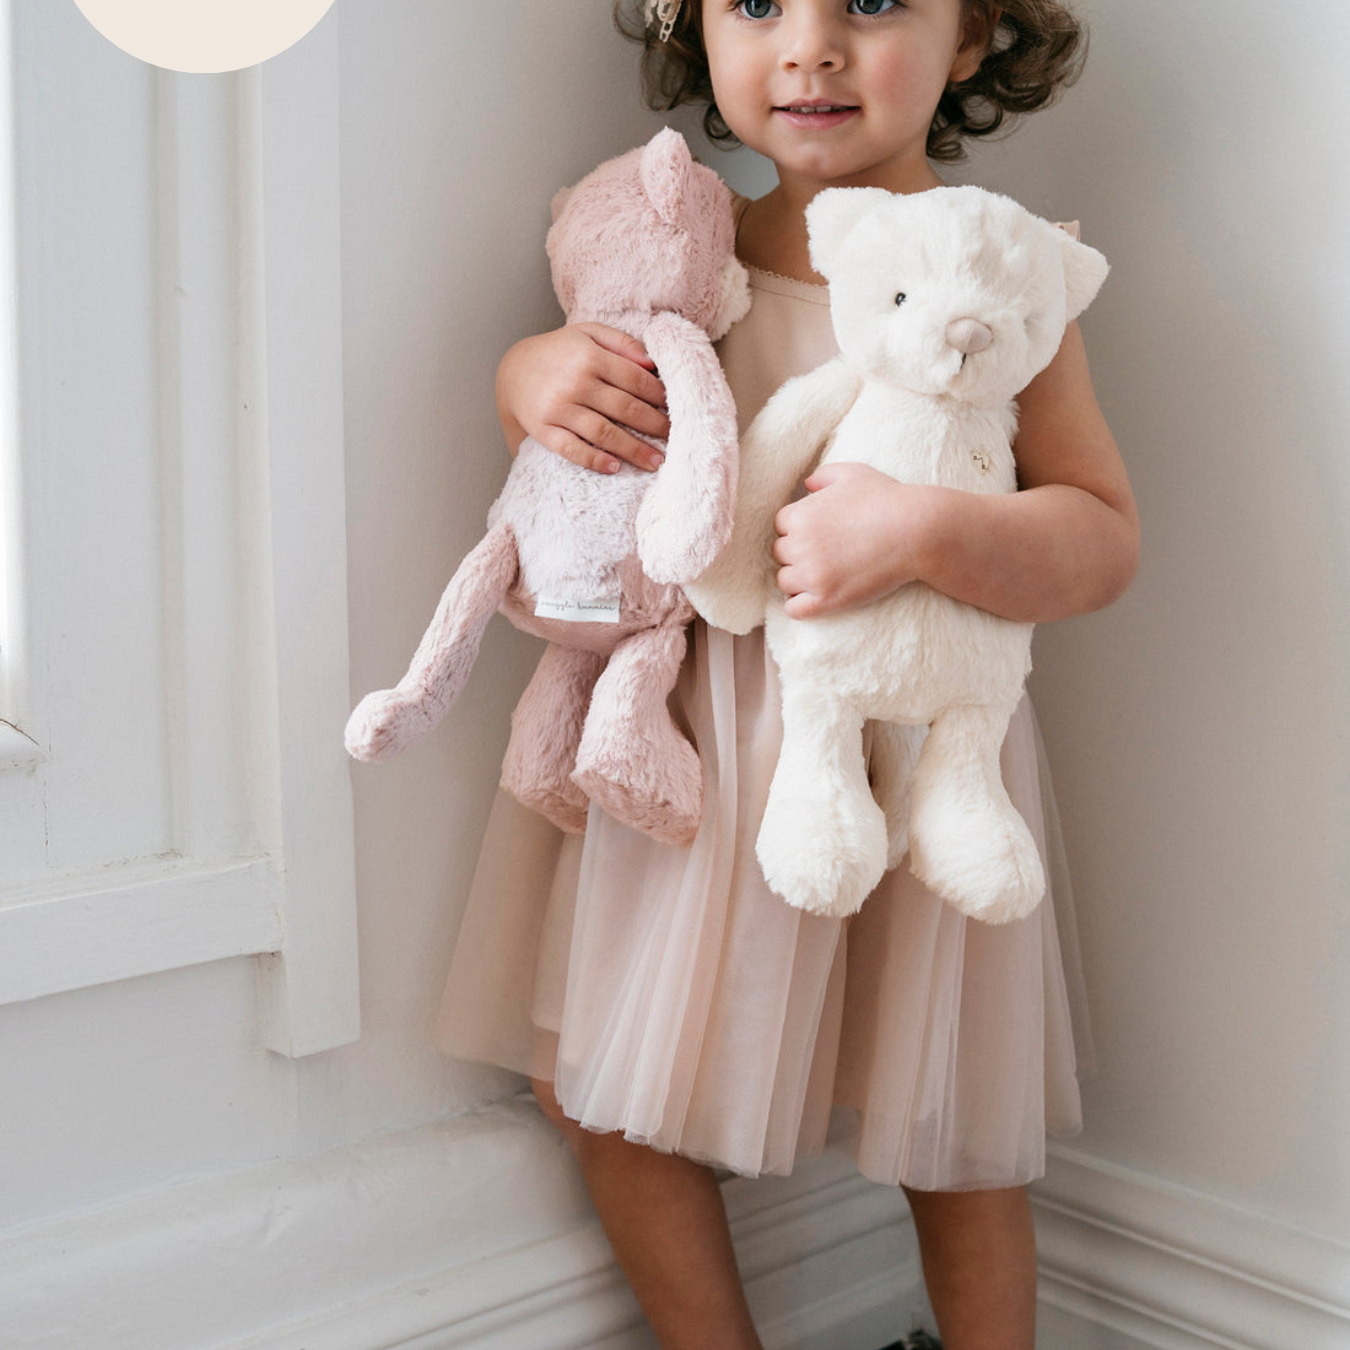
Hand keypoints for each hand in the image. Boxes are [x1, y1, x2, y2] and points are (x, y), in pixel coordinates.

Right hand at [496, 323, 670, 473]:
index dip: (661, 398)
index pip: (636, 380)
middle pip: (626, 408)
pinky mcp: (543, 429)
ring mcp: (558, 407)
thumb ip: (621, 342)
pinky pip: (571, 449)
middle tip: (677, 440)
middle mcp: (575, 381)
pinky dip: (593, 460)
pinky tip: (614, 468)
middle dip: (655, 426)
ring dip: (633, 450)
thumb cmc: (559, 352)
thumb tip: (653, 363)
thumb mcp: (588, 333)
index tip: (678, 411)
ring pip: (603, 432)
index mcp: (590, 356)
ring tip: (656, 462)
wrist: (513, 370)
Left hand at [772, 463, 940, 618]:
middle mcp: (800, 545)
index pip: (781, 525)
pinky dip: (799, 605)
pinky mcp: (826, 599)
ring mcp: (812, 575)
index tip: (820, 533)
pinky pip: (794, 609)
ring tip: (822, 575)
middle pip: (781, 553)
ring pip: (784, 581)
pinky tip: (815, 597)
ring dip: (798, 579)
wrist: (916, 531)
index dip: (799, 529)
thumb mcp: (853, 474)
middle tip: (825, 554)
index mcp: (801, 514)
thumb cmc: (887, 499)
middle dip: (798, 552)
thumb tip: (806, 485)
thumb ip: (823, 475)